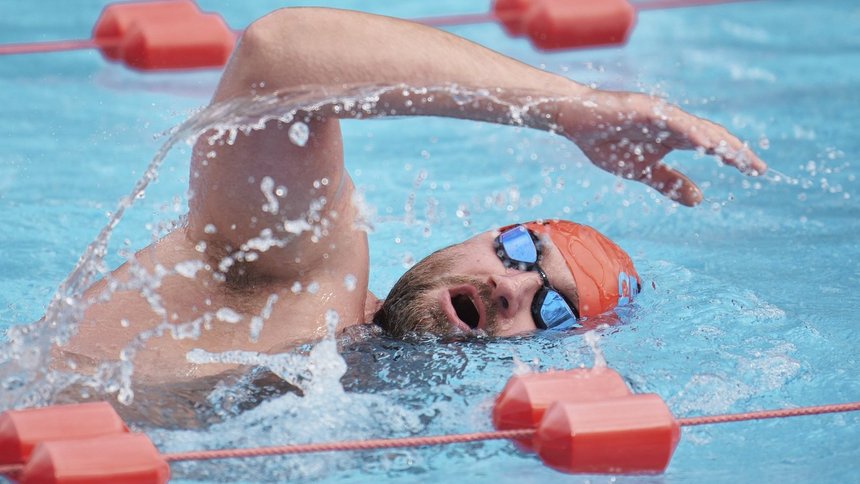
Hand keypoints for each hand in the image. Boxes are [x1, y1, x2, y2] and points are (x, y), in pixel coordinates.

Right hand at [557, 89, 765, 205]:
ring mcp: (659, 113)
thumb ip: (669, 182)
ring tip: (737, 157)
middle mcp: (673, 122)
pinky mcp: (643, 109)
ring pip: (696, 127)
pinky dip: (690, 131)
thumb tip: (699, 200)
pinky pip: (671, 121)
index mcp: (674, 135)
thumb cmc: (605, 141)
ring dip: (718, 142)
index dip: (733, 157)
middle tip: (758, 168)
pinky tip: (705, 143)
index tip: (756, 172)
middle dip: (735, 151)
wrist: (575, 121)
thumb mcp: (642, 170)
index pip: (710, 145)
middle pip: (712, 135)